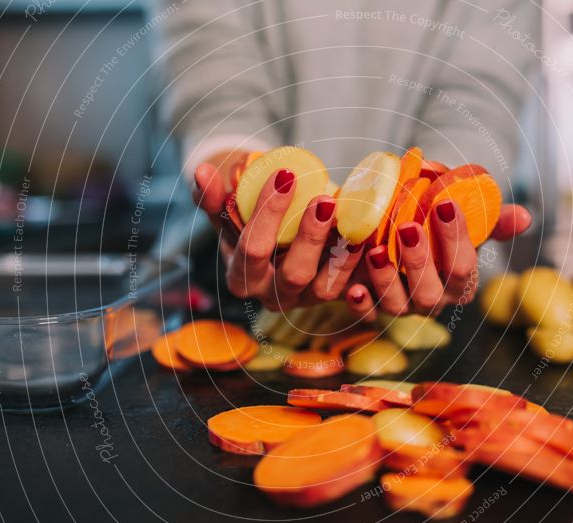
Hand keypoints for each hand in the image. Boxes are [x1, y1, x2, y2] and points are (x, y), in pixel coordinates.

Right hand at [193, 163, 363, 310]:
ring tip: (355, 224)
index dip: (267, 214)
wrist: (273, 244)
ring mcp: (306, 300)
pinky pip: (352, 290)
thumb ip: (210, 197)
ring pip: (326, 287)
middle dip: (310, 238)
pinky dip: (362, 269)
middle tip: (324, 200)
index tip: (284, 175)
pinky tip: (371, 241)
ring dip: (343, 257)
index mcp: (242, 278)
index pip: (253, 250)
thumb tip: (202, 171)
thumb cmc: (245, 227)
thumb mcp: (224, 214)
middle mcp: (273, 296)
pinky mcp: (332, 297)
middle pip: (293, 274)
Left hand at [345, 202, 531, 319]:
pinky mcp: (373, 311)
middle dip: (419, 261)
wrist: (394, 241)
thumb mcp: (463, 225)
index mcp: (460, 282)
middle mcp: (433, 300)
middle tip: (408, 227)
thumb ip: (492, 222)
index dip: (456, 237)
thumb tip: (525, 217)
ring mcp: (403, 308)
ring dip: (386, 280)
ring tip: (375, 251)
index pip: (464, 266)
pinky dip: (360, 306)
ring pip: (398, 305)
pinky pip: (367, 316)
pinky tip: (353, 290)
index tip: (445, 204)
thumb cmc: (435, 233)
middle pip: (431, 292)